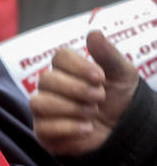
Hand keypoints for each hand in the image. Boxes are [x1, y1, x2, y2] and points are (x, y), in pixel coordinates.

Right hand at [30, 29, 139, 155]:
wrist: (125, 131)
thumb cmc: (120, 98)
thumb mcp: (122, 74)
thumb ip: (108, 54)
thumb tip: (94, 33)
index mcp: (67, 68)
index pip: (59, 57)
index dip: (78, 66)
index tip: (100, 77)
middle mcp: (51, 86)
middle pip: (46, 80)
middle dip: (77, 90)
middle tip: (99, 98)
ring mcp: (45, 109)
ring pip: (39, 102)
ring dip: (71, 108)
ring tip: (92, 113)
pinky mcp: (44, 132)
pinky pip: (44, 127)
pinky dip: (69, 128)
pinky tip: (87, 128)